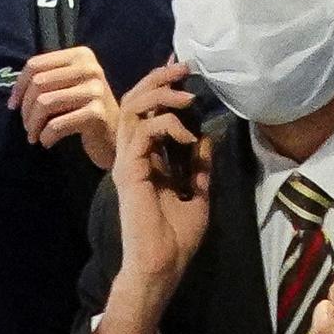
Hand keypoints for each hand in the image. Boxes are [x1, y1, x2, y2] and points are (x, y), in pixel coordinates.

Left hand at [8, 46, 120, 168]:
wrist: (114, 136)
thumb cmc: (85, 110)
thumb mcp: (69, 87)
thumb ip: (47, 80)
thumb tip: (14, 94)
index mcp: (81, 55)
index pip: (35, 64)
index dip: (18, 87)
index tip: (13, 105)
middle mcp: (90, 68)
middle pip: (38, 83)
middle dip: (25, 108)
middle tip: (26, 125)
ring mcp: (95, 90)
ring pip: (45, 103)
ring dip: (33, 124)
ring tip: (33, 135)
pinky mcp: (96, 113)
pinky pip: (57, 124)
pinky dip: (46, 136)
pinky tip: (47, 142)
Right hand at [94, 62, 211, 333]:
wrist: (161, 264)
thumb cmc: (176, 239)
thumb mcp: (198, 195)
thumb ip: (198, 167)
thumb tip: (206, 139)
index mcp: (146, 160)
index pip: (147, 112)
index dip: (162, 89)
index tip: (182, 72)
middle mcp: (132, 156)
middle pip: (135, 102)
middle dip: (158, 80)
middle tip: (182, 68)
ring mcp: (127, 162)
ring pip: (134, 110)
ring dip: (162, 96)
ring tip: (186, 96)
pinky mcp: (129, 169)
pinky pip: (143, 132)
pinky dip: (167, 125)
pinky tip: (186, 134)